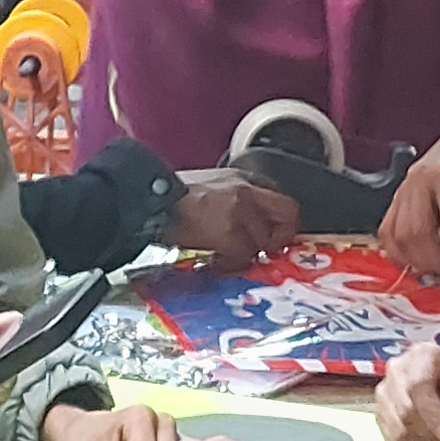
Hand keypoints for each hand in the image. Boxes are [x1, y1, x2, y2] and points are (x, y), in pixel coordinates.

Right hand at [166, 172, 298, 260]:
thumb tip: (248, 221)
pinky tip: (214, 259)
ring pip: (264, 241)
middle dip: (281, 235)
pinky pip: (243, 256)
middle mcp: (247, 191)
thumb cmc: (171, 197)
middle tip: (267, 249)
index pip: (279, 197)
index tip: (273, 234)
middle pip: (289, 213)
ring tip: (226, 254)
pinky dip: (230, 262)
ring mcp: (241, 212)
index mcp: (241, 178)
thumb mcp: (209, 186)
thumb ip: (234, 198)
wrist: (150, 202)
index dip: (279, 220)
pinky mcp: (230, 233)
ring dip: (247, 253)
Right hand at [377, 118, 439, 283]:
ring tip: (436, 271)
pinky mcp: (394, 197)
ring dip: (417, 261)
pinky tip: (413, 261)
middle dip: (436, 263)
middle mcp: (418, 181)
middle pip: (418, 234)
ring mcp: (402, 188)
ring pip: (398, 235)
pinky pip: (386, 230)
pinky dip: (397, 251)